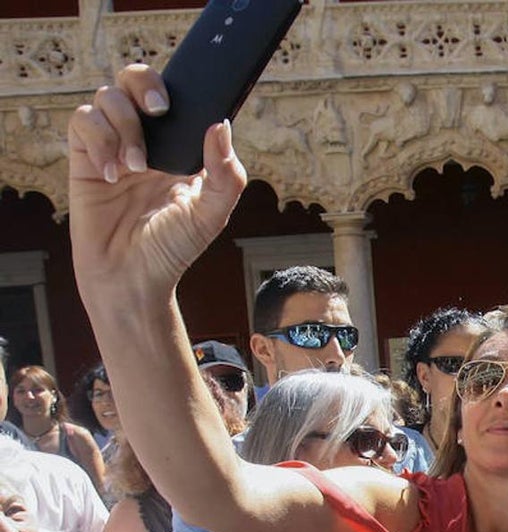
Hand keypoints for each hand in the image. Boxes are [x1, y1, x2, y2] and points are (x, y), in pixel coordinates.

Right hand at [67, 64, 245, 299]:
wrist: (134, 277)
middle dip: (146, 83)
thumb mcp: (212, 213)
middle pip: (136, 79)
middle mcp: (148, 139)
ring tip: (136, 167)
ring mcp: (115, 145)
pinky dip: (98, 140)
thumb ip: (226, 174)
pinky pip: (83, 122)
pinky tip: (112, 175)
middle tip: (159, 111)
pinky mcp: (85, 158)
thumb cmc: (174, 247)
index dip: (181, 87)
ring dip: (124, 125)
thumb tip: (221, 126)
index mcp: (181, 145)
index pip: (178, 97)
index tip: (189, 99)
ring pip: (108, 97)